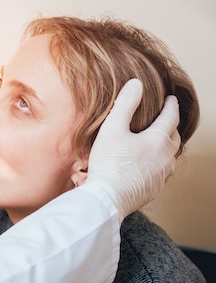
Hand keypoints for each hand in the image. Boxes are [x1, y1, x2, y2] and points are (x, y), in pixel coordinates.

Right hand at [85, 78, 180, 218]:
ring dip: (164, 148)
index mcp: (158, 140)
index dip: (171, 105)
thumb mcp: (112, 129)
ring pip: (168, 157)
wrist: (107, 199)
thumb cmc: (109, 164)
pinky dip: (155, 164)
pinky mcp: (153, 189)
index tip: (170, 99)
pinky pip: (160, 172)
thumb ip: (124, 104)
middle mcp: (165, 158)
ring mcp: (161, 175)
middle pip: (174, 138)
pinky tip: (144, 166)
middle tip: (164, 120)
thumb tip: (136, 83)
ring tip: (155, 143)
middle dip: (170, 127)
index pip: (171, 117)